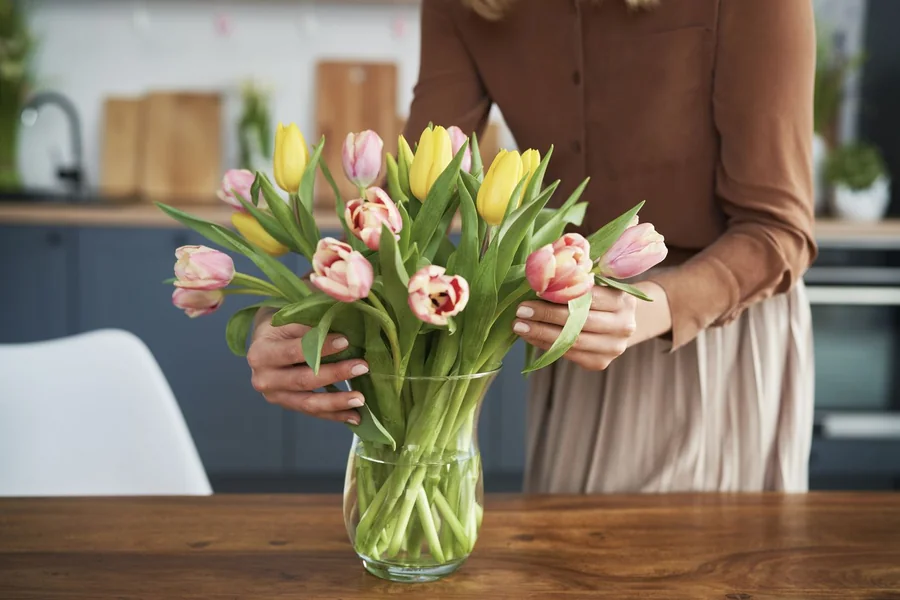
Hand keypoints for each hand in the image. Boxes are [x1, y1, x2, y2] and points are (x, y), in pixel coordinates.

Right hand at [247, 310, 367, 423]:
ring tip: (361, 399)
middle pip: (303, 380)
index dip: (320, 347)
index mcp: (261, 353)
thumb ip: (310, 328)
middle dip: (335, 374)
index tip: (346, 341)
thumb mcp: (289, 320)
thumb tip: (343, 333)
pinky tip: (355, 416)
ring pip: (308, 403)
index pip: (293, 351)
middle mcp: (264, 379)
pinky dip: (335, 415)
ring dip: (337, 402)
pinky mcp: (287, 405)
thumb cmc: (281, 328)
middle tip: (362, 367)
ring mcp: (275, 396)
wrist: (265, 343)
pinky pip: (313, 412)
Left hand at [513, 286, 637, 370]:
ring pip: (572, 341)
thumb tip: (542, 273)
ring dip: (541, 333)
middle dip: (546, 315)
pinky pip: (567, 354)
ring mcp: (613, 347)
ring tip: (519, 326)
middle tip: (521, 311)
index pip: (589, 297)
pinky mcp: (600, 362)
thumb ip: (577, 277)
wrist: (619, 324)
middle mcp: (623, 325)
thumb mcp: (597, 283)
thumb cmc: (601, 297)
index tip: (535, 291)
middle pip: (580, 321)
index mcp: (623, 300)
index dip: (561, 294)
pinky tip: (530, 336)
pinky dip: (546, 345)